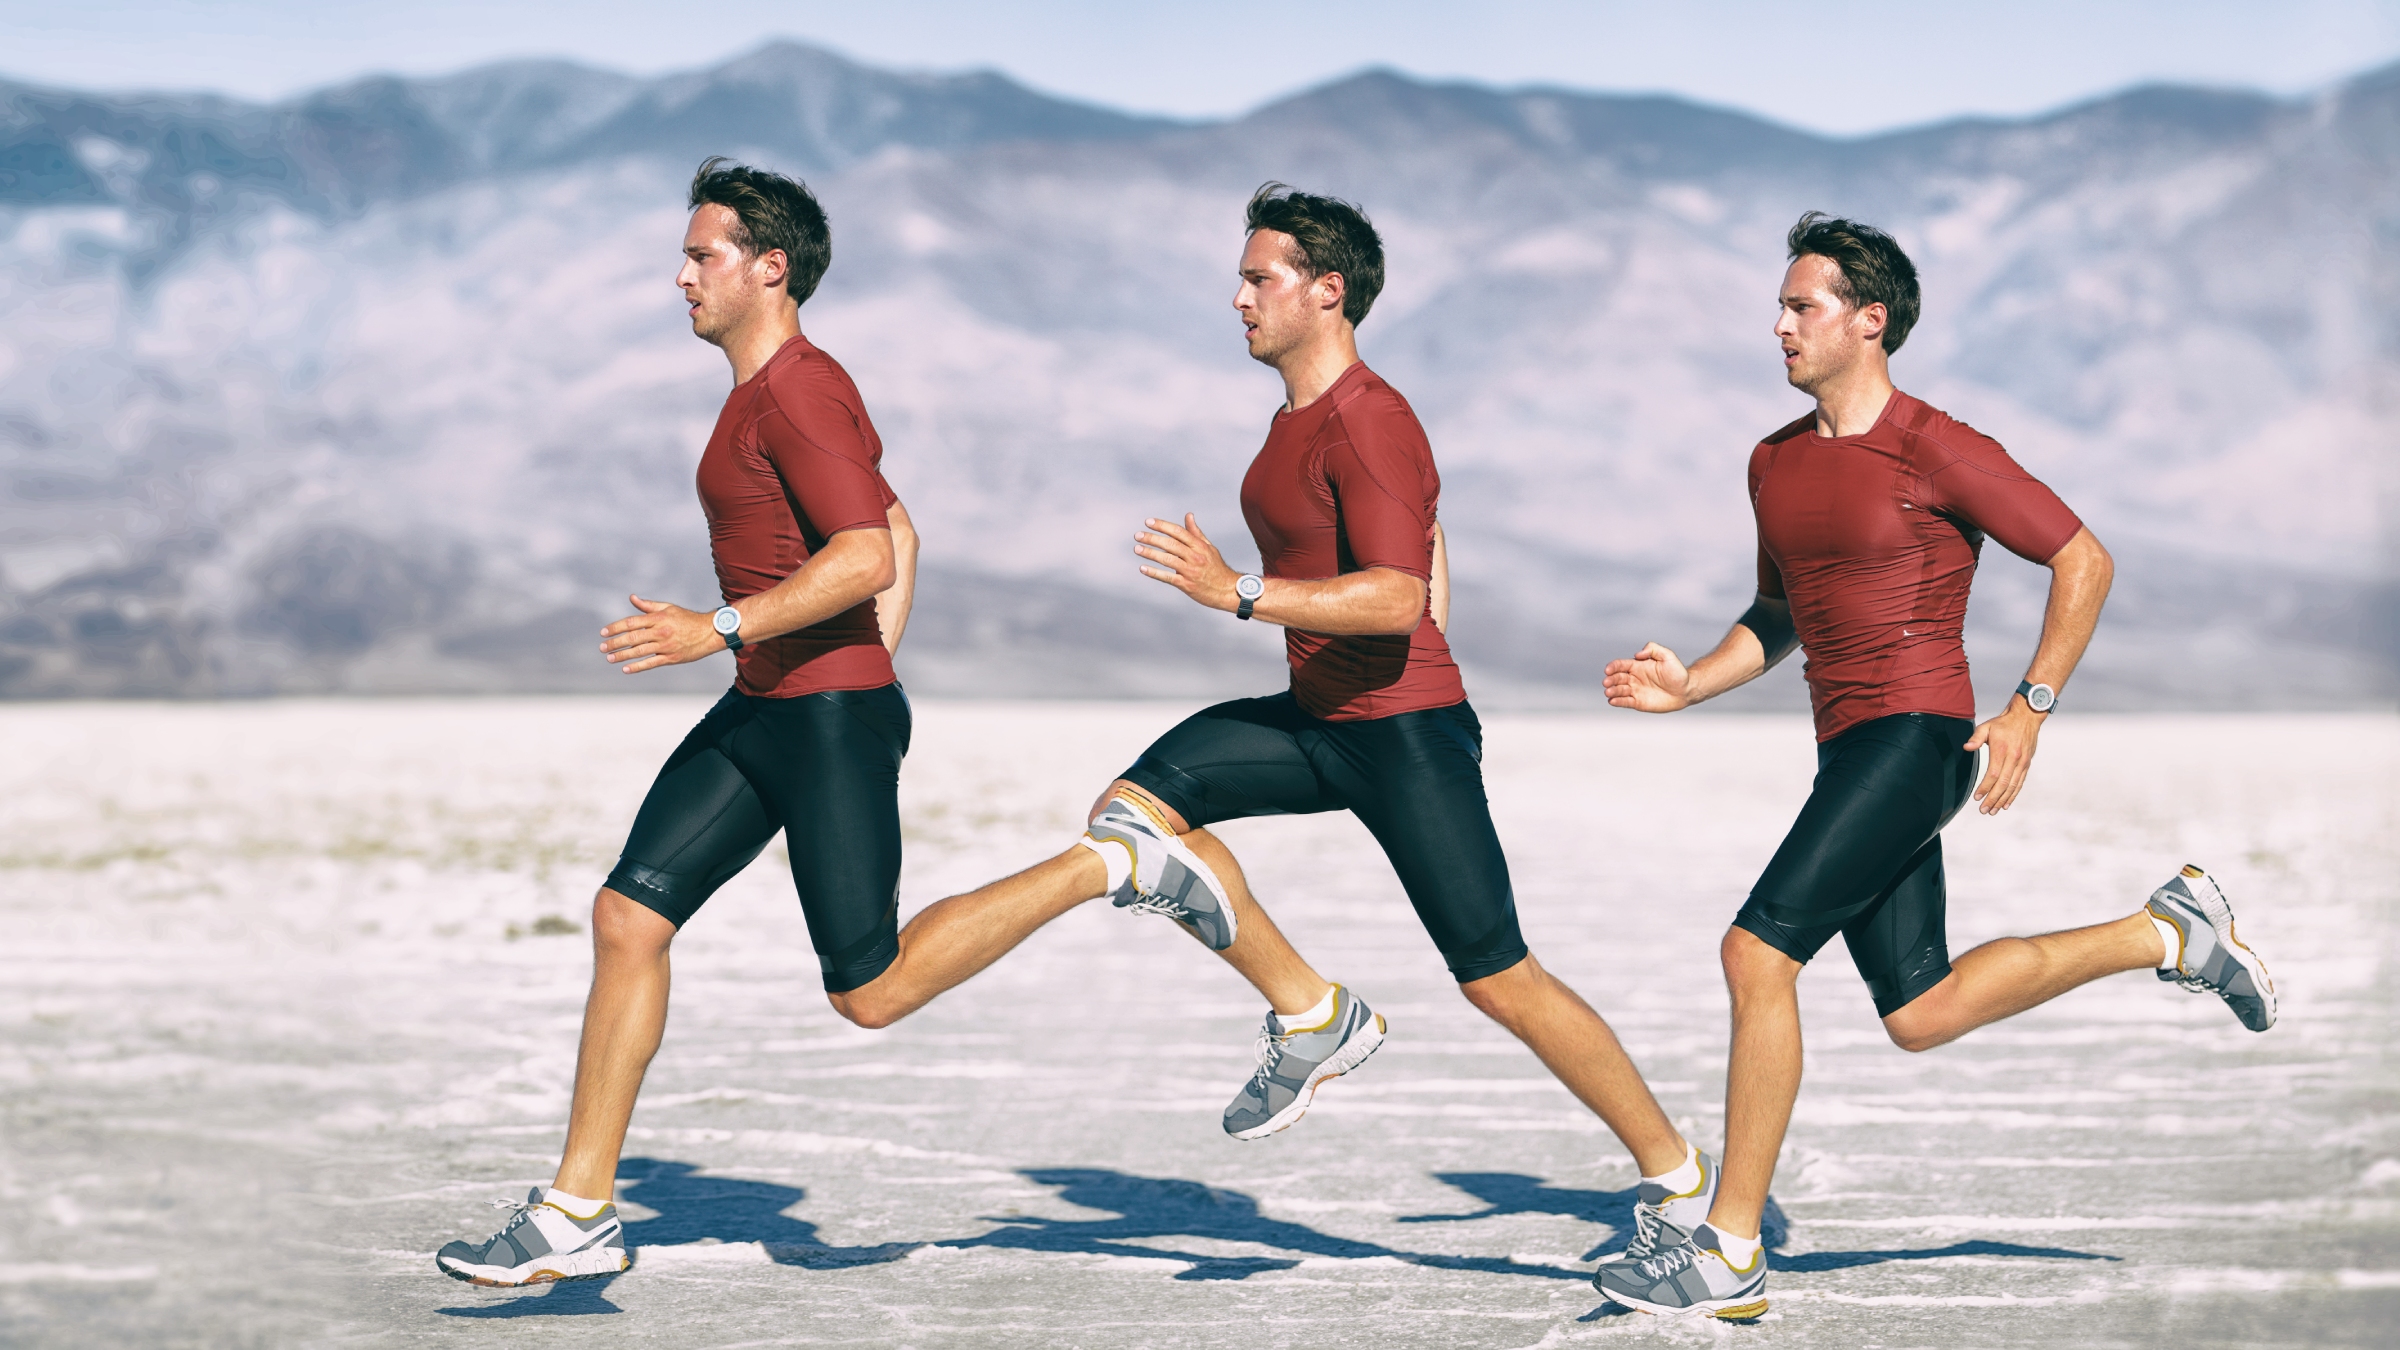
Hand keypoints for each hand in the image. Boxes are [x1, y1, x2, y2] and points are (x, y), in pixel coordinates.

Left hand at [600, 595, 723, 673]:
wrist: (709, 632)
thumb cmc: (687, 619)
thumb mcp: (668, 608)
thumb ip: (648, 605)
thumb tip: (632, 598)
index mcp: (658, 618)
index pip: (631, 622)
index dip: (615, 627)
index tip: (603, 632)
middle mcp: (660, 631)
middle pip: (632, 638)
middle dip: (615, 643)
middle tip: (602, 648)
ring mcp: (665, 646)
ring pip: (639, 651)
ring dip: (622, 655)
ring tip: (609, 658)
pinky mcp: (671, 658)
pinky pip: (651, 663)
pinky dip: (637, 667)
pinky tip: (626, 669)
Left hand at [1135, 513, 1239, 610]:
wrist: (1228, 590)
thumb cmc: (1217, 568)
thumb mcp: (1209, 548)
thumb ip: (1196, 532)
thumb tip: (1188, 515)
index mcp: (1200, 546)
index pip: (1179, 532)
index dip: (1163, 526)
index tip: (1149, 522)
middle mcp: (1195, 556)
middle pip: (1171, 544)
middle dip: (1152, 538)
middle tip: (1138, 535)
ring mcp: (1190, 571)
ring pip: (1167, 559)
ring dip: (1150, 553)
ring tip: (1137, 548)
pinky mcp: (1186, 585)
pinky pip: (1168, 577)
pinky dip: (1154, 573)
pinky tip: (1143, 568)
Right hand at [1603, 642, 1694, 711]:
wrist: (1685, 690)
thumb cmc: (1677, 673)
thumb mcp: (1668, 656)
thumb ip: (1653, 649)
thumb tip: (1637, 654)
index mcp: (1637, 666)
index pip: (1620, 665)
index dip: (1613, 667)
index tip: (1608, 670)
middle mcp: (1634, 678)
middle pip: (1617, 678)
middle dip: (1610, 680)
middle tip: (1606, 683)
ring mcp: (1635, 691)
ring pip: (1619, 690)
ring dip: (1612, 691)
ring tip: (1608, 692)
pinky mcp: (1638, 702)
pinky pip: (1625, 702)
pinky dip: (1618, 702)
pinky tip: (1612, 701)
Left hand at [1964, 700, 2044, 812]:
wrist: (2027, 717)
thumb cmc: (2004, 723)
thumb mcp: (1987, 726)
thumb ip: (1976, 737)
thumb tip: (1967, 747)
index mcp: (2002, 750)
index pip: (1993, 774)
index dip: (1985, 787)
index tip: (1977, 797)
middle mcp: (2014, 758)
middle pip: (2003, 784)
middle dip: (1993, 799)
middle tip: (1984, 810)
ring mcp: (2022, 762)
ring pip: (2013, 786)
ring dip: (2003, 800)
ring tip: (1994, 811)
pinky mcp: (2027, 764)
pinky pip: (2020, 783)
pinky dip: (2013, 795)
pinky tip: (2006, 803)